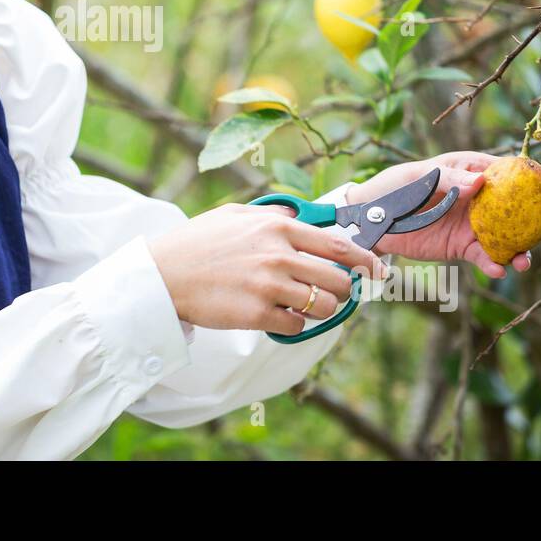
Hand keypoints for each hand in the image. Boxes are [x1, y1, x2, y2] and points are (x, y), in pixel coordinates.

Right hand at [147, 201, 388, 335]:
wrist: (163, 274)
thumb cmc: (197, 243)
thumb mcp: (235, 215)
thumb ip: (271, 215)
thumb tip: (298, 216)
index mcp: (278, 228)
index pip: (338, 244)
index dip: (365, 260)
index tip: (378, 271)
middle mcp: (279, 254)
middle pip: (339, 279)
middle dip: (341, 290)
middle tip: (331, 294)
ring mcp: (270, 285)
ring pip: (325, 306)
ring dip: (319, 309)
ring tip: (301, 305)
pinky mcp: (258, 314)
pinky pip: (297, 325)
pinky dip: (292, 324)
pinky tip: (275, 316)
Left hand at [345, 151, 540, 277]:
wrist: (372, 218)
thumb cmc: (395, 186)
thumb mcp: (420, 177)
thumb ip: (450, 180)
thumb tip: (481, 181)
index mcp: (473, 172)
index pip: (514, 173)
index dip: (540, 180)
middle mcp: (481, 199)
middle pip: (523, 208)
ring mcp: (475, 225)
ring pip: (510, 237)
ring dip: (525, 249)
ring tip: (526, 261)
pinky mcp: (464, 248)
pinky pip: (485, 257)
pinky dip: (495, 265)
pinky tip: (498, 270)